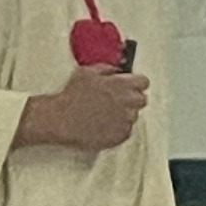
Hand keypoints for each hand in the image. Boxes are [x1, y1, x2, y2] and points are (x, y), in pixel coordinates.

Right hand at [16, 66, 149, 153]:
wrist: (62, 119)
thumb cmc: (71, 95)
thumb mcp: (88, 72)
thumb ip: (108, 69)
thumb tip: (118, 70)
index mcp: (123, 85)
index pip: (144, 82)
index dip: (135, 83)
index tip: (129, 86)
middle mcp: (128, 102)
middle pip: (142, 100)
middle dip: (132, 99)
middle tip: (117, 101)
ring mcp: (126, 120)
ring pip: (133, 116)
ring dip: (124, 114)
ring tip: (106, 114)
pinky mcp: (121, 136)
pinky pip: (126, 130)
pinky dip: (118, 128)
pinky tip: (104, 125)